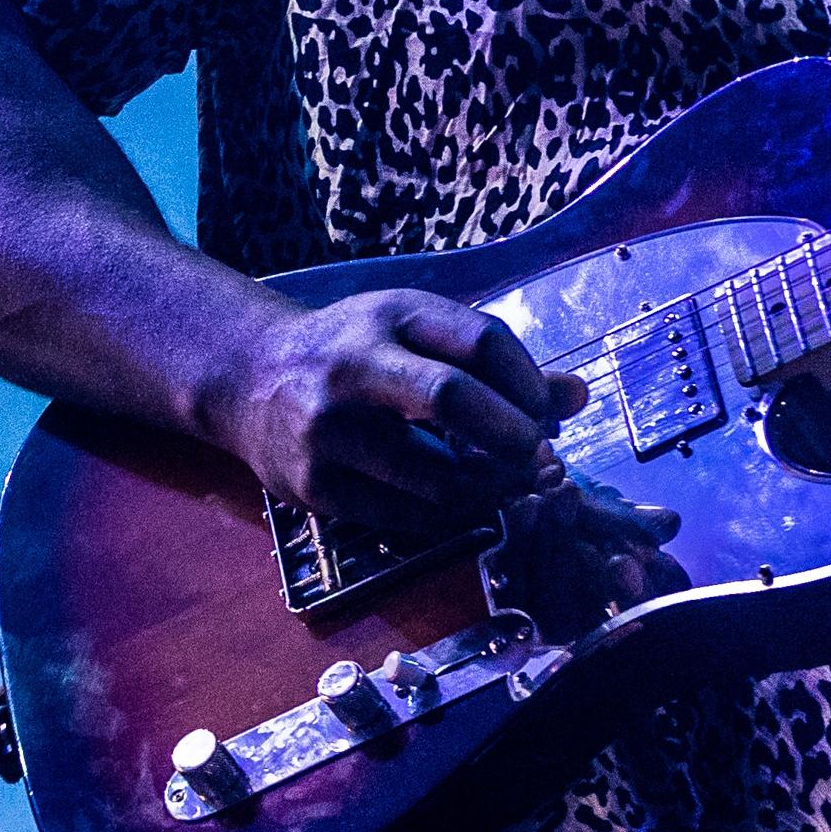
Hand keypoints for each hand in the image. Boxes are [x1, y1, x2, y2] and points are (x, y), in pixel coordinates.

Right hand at [211, 289, 586, 532]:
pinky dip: (445, 517)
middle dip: (512, 436)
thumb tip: (580, 396)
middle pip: (451, 399)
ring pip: (431, 474)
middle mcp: (355, 366)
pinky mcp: (314, 486)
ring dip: (487, 490)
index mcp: (393, 315)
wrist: (250, 377)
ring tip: (507, 488)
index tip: (547, 412)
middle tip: (538, 457)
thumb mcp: (419, 333)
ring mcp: (329, 430)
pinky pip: (401, 515)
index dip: (530, 383)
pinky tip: (461, 505)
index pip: (482, 341)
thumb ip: (498, 362)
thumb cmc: (357, 350)